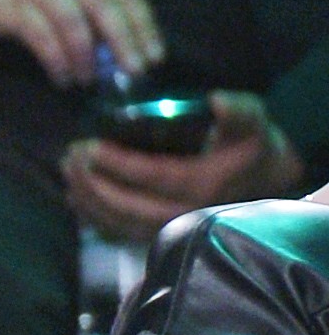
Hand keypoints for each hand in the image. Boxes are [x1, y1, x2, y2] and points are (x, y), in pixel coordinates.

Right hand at [0, 0, 163, 88]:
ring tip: (88, 79)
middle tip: (133, 71)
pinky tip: (62, 78)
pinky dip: (56, 59)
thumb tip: (124, 48)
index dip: (142, 22)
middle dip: (123, 40)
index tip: (155, 55)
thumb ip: (94, 4)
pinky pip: (40, 35)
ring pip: (72, 19)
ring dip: (86, 54)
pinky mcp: (9, 4)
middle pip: (102, 3)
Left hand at [63, 94, 305, 240]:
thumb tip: (216, 101)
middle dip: (93, 183)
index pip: (151, 176)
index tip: (88, 146)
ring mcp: (174, 227)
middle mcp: (186, 212)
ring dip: (89, 201)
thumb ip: (237, 110)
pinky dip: (96, 220)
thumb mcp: (251, 119)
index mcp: (203, 184)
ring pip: (122, 224)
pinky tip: (76, 200)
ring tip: (68, 173)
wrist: (267, 177)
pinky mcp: (165, 233)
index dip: (116, 164)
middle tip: (71, 157)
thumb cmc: (252, 143)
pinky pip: (124, 234)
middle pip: (128, 205)